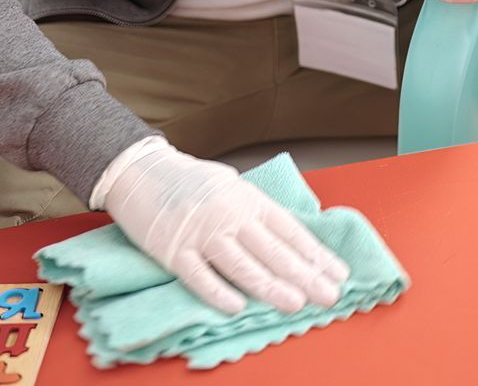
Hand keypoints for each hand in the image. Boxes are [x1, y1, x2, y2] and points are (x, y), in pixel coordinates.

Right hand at [95, 137, 347, 314]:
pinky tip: (237, 307)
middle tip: (329, 295)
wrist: (140, 170)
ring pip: (241, 264)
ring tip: (296, 303)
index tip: (338, 273)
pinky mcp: (173, 249)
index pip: (289, 230)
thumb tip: (292, 240)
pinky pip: (198, 275)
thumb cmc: (191, 182)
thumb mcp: (233, 188)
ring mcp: (201, 232)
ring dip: (270, 286)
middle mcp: (229, 215)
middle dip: (304, 274)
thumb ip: (257, 213)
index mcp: (248, 199)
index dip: (315, 253)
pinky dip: (218, 291)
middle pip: (272, 249)